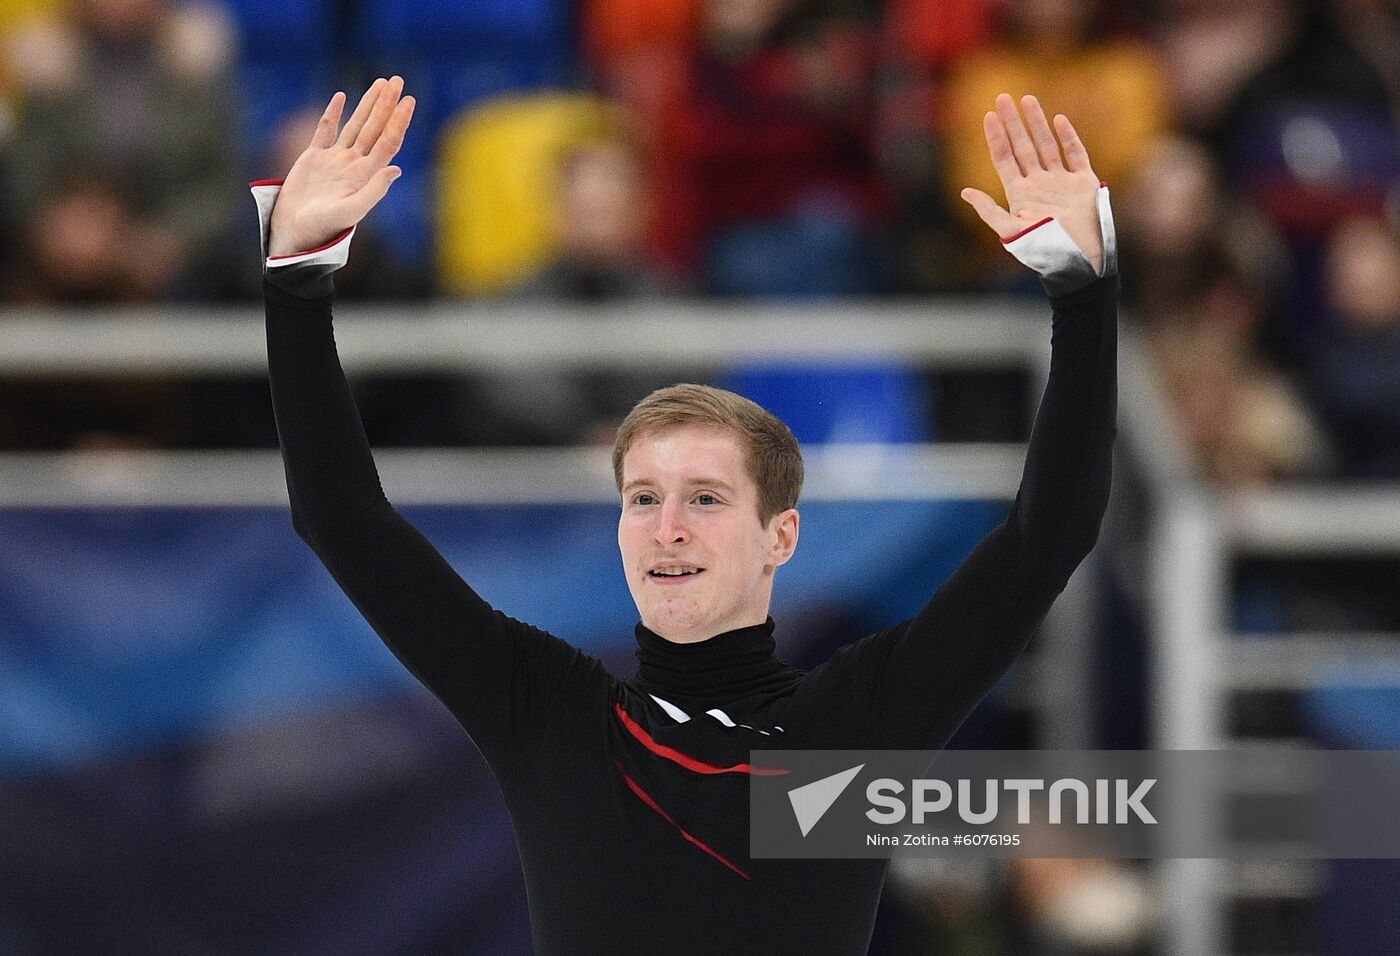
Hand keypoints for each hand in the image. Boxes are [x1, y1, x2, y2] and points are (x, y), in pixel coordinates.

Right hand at [268, 76, 414, 256]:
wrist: (296, 232)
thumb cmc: (325, 226)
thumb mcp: (351, 210)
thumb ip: (374, 191)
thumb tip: (396, 169)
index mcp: (366, 174)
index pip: (388, 141)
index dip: (398, 121)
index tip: (409, 100)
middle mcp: (354, 164)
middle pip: (375, 128)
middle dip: (386, 104)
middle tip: (397, 80)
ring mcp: (335, 159)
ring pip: (355, 125)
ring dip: (368, 104)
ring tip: (380, 84)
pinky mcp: (314, 158)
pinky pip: (326, 130)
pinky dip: (333, 113)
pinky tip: (341, 96)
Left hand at [959, 93, 1101, 274]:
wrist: (1080, 260)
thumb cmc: (1043, 250)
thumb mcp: (1011, 232)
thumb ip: (989, 211)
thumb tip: (964, 192)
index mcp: (1019, 194)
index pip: (1004, 159)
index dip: (995, 137)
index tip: (987, 116)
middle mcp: (1038, 184)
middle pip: (1022, 146)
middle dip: (1012, 122)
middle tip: (1002, 97)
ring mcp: (1061, 182)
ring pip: (1046, 144)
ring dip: (1036, 123)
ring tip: (1026, 99)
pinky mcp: (1084, 183)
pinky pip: (1075, 154)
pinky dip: (1068, 136)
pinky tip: (1058, 119)